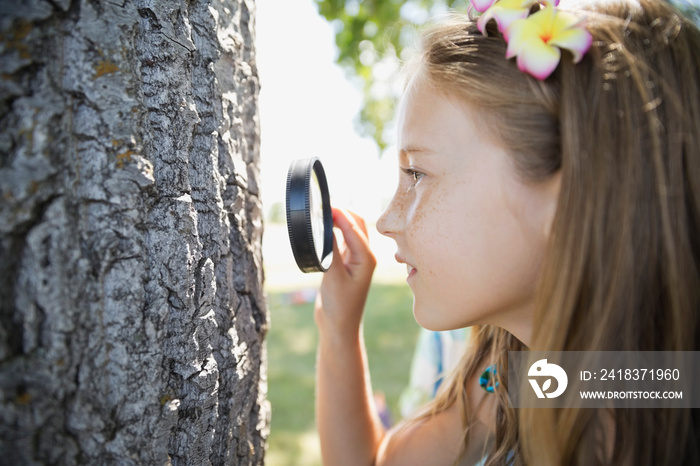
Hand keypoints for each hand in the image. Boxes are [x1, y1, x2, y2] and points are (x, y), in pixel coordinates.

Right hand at [314, 208, 376, 338]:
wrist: (339, 326)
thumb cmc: (340, 306)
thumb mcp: (333, 277)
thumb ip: (331, 251)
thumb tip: (327, 226)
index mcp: (367, 258)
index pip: (354, 228)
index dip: (340, 214)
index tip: (325, 203)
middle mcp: (365, 255)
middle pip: (357, 223)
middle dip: (342, 211)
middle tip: (322, 203)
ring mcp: (356, 258)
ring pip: (350, 230)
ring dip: (339, 218)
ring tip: (322, 210)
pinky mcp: (345, 262)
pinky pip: (341, 239)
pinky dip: (333, 230)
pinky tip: (322, 226)